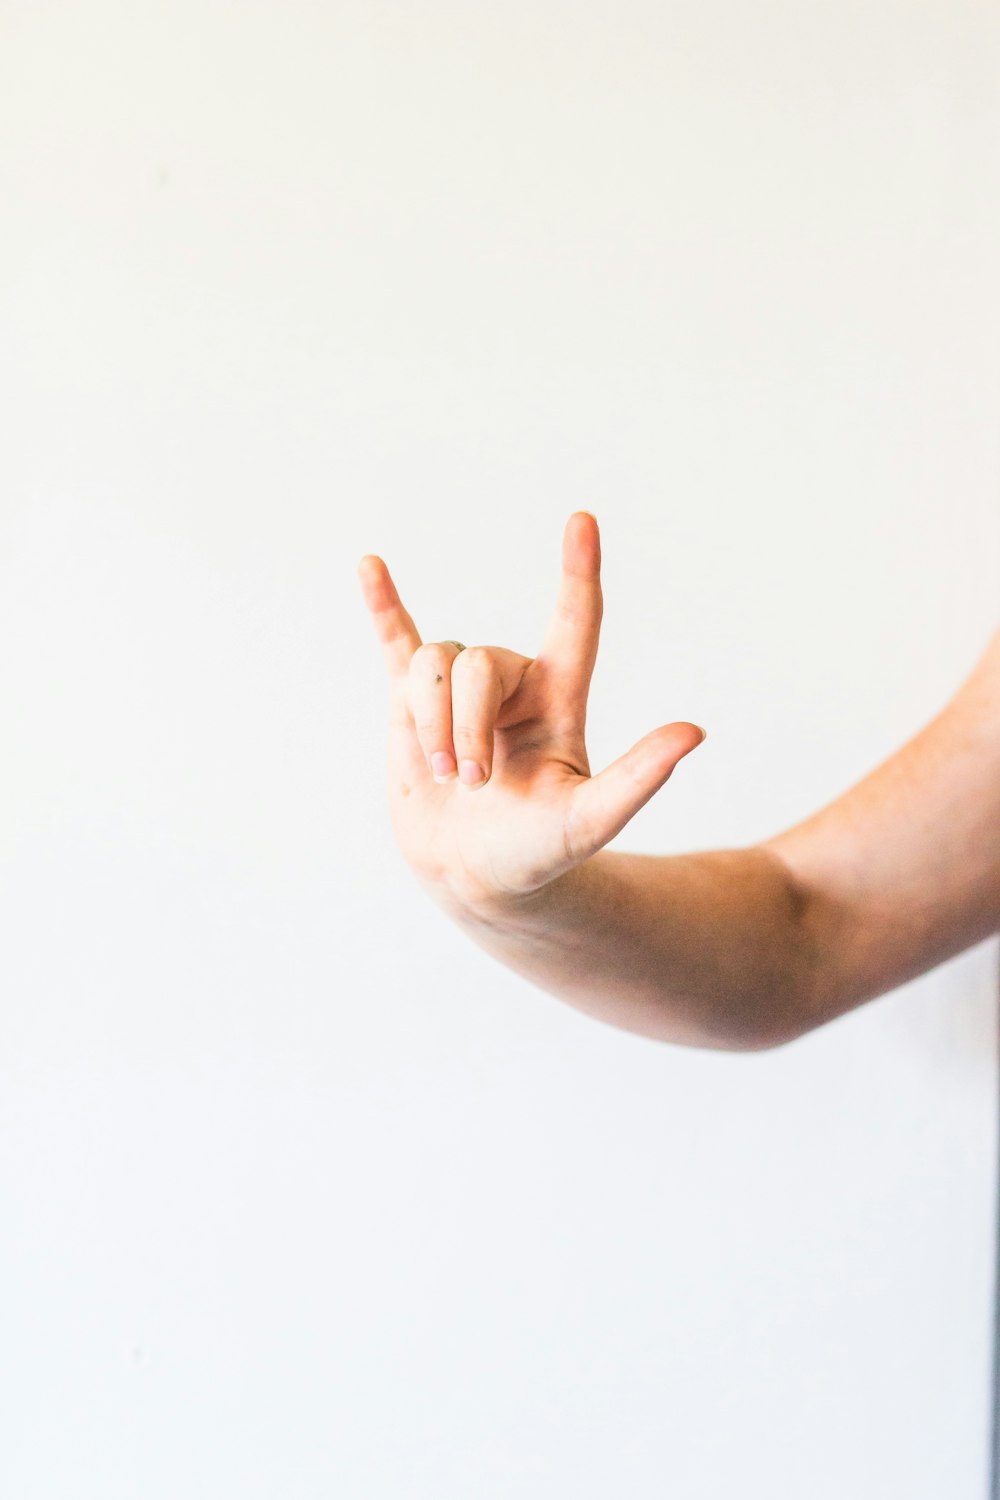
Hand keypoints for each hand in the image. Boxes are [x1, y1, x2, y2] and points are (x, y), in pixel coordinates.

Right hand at [358, 512, 705, 914]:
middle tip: (474, 782)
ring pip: (433, 665)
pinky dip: (382, 605)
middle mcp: (511, 684)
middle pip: (478, 663)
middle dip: (468, 724)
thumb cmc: (540, 853)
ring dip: (430, 722)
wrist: (475, 878)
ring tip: (445, 775)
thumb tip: (695, 734)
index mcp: (559, 699)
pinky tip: (369, 566)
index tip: (582, 522)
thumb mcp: (591, 820)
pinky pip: (396, 642)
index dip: (578, 573)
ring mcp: (460, 691)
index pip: (574, 623)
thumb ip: (639, 777)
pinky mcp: (412, 704)